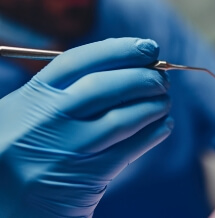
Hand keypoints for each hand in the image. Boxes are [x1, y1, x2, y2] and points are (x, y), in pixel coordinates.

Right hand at [0, 38, 172, 216]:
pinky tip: (164, 125)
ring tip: (164, 101)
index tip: (148, 47)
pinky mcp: (84, 178)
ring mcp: (65, 151)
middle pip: (103, 87)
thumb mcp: (29, 111)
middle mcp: (45, 121)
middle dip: (142, 78)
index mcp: (31, 97)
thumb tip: (129, 63)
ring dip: (153, 106)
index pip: (79, 61)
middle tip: (163, 79)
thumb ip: (66, 88)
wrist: (11, 200)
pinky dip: (153, 134)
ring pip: (121, 120)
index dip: (120, 50)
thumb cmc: (28, 146)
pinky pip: (128, 151)